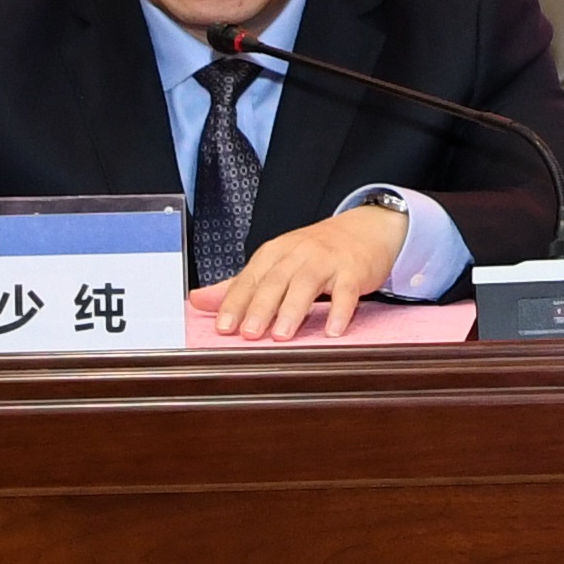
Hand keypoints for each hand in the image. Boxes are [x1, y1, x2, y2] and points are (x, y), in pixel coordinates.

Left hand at [200, 200, 407, 341]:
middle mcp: (297, 254)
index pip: (248, 279)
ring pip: (306, 284)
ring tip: (282, 335)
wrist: (366, 228)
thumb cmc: (317, 251)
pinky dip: (340, 311)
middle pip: (275, 281)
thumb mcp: (276, 262)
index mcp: (274, 253)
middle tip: (249, 333)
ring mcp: (326, 261)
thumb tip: (197, 301)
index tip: (223, 327)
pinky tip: (333, 330)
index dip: (235, 303)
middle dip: (260, 308)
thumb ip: (239, 285)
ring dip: (293, 310)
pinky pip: (346, 291)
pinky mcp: (354, 270)